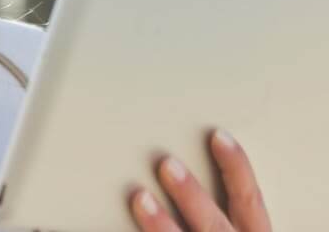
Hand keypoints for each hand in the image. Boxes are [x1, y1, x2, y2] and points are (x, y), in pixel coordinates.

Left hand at [129, 128, 271, 231]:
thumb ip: (221, 211)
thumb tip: (176, 167)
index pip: (249, 202)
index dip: (237, 168)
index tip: (217, 137)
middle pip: (216, 225)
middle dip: (192, 196)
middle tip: (166, 165)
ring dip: (162, 224)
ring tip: (139, 198)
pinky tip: (111, 228)